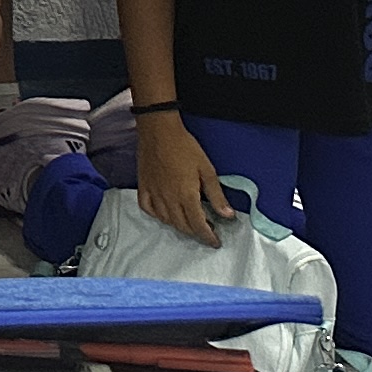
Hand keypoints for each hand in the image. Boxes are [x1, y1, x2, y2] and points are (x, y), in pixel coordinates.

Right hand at [133, 116, 232, 241]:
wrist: (158, 130)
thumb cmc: (185, 147)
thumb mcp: (207, 169)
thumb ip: (217, 195)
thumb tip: (228, 215)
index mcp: (186, 196)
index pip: (198, 225)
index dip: (208, 237)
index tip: (216, 242)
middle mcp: (168, 199)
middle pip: (183, 226)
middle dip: (196, 233)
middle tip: (207, 230)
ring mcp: (154, 194)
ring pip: (166, 220)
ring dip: (179, 226)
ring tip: (190, 222)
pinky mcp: (143, 187)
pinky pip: (148, 209)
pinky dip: (157, 216)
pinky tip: (165, 213)